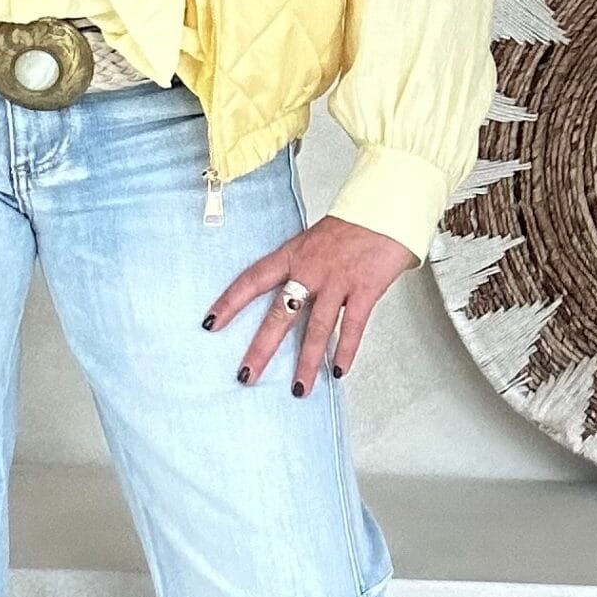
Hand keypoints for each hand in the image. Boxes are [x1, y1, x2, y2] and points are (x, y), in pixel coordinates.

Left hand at [202, 213, 417, 390]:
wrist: (386, 206)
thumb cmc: (353, 224)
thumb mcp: (315, 239)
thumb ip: (301, 265)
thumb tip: (291, 288)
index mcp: (293, 254)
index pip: (253, 280)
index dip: (230, 302)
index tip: (210, 323)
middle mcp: (310, 269)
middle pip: (280, 313)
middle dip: (262, 348)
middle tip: (246, 375)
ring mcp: (337, 281)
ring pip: (316, 328)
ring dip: (307, 362)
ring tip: (299, 389)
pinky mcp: (364, 289)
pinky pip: (352, 326)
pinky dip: (346, 350)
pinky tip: (339, 370)